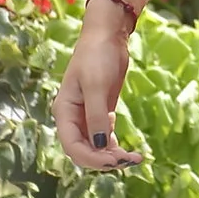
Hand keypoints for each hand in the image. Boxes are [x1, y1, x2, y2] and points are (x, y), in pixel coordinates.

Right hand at [54, 0, 147, 171]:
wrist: (108, 35)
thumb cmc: (97, 56)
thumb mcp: (96, 86)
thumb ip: (97, 117)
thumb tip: (101, 147)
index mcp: (64, 112)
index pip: (73, 147)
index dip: (92, 158)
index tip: (115, 161)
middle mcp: (73, 118)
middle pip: (84, 151)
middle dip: (105, 160)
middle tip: (130, 160)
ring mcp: (86, 117)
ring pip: (96, 147)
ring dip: (112, 156)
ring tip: (135, 157)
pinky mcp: (101, 113)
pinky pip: (105, 138)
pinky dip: (115, 146)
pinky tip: (127, 146)